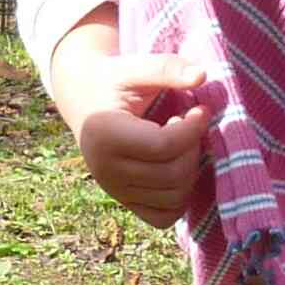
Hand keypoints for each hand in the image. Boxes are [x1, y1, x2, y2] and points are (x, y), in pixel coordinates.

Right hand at [49, 25, 218, 228]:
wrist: (82, 100)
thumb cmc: (112, 80)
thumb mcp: (134, 67)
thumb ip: (166, 68)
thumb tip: (201, 75)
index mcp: (104, 135)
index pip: (164, 147)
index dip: (193, 128)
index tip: (200, 109)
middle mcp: (105, 170)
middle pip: (173, 175)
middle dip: (193, 148)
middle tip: (189, 124)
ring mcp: (114, 191)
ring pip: (174, 198)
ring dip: (191, 170)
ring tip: (180, 143)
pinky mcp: (125, 202)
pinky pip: (164, 217)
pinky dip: (180, 197)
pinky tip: (176, 166)